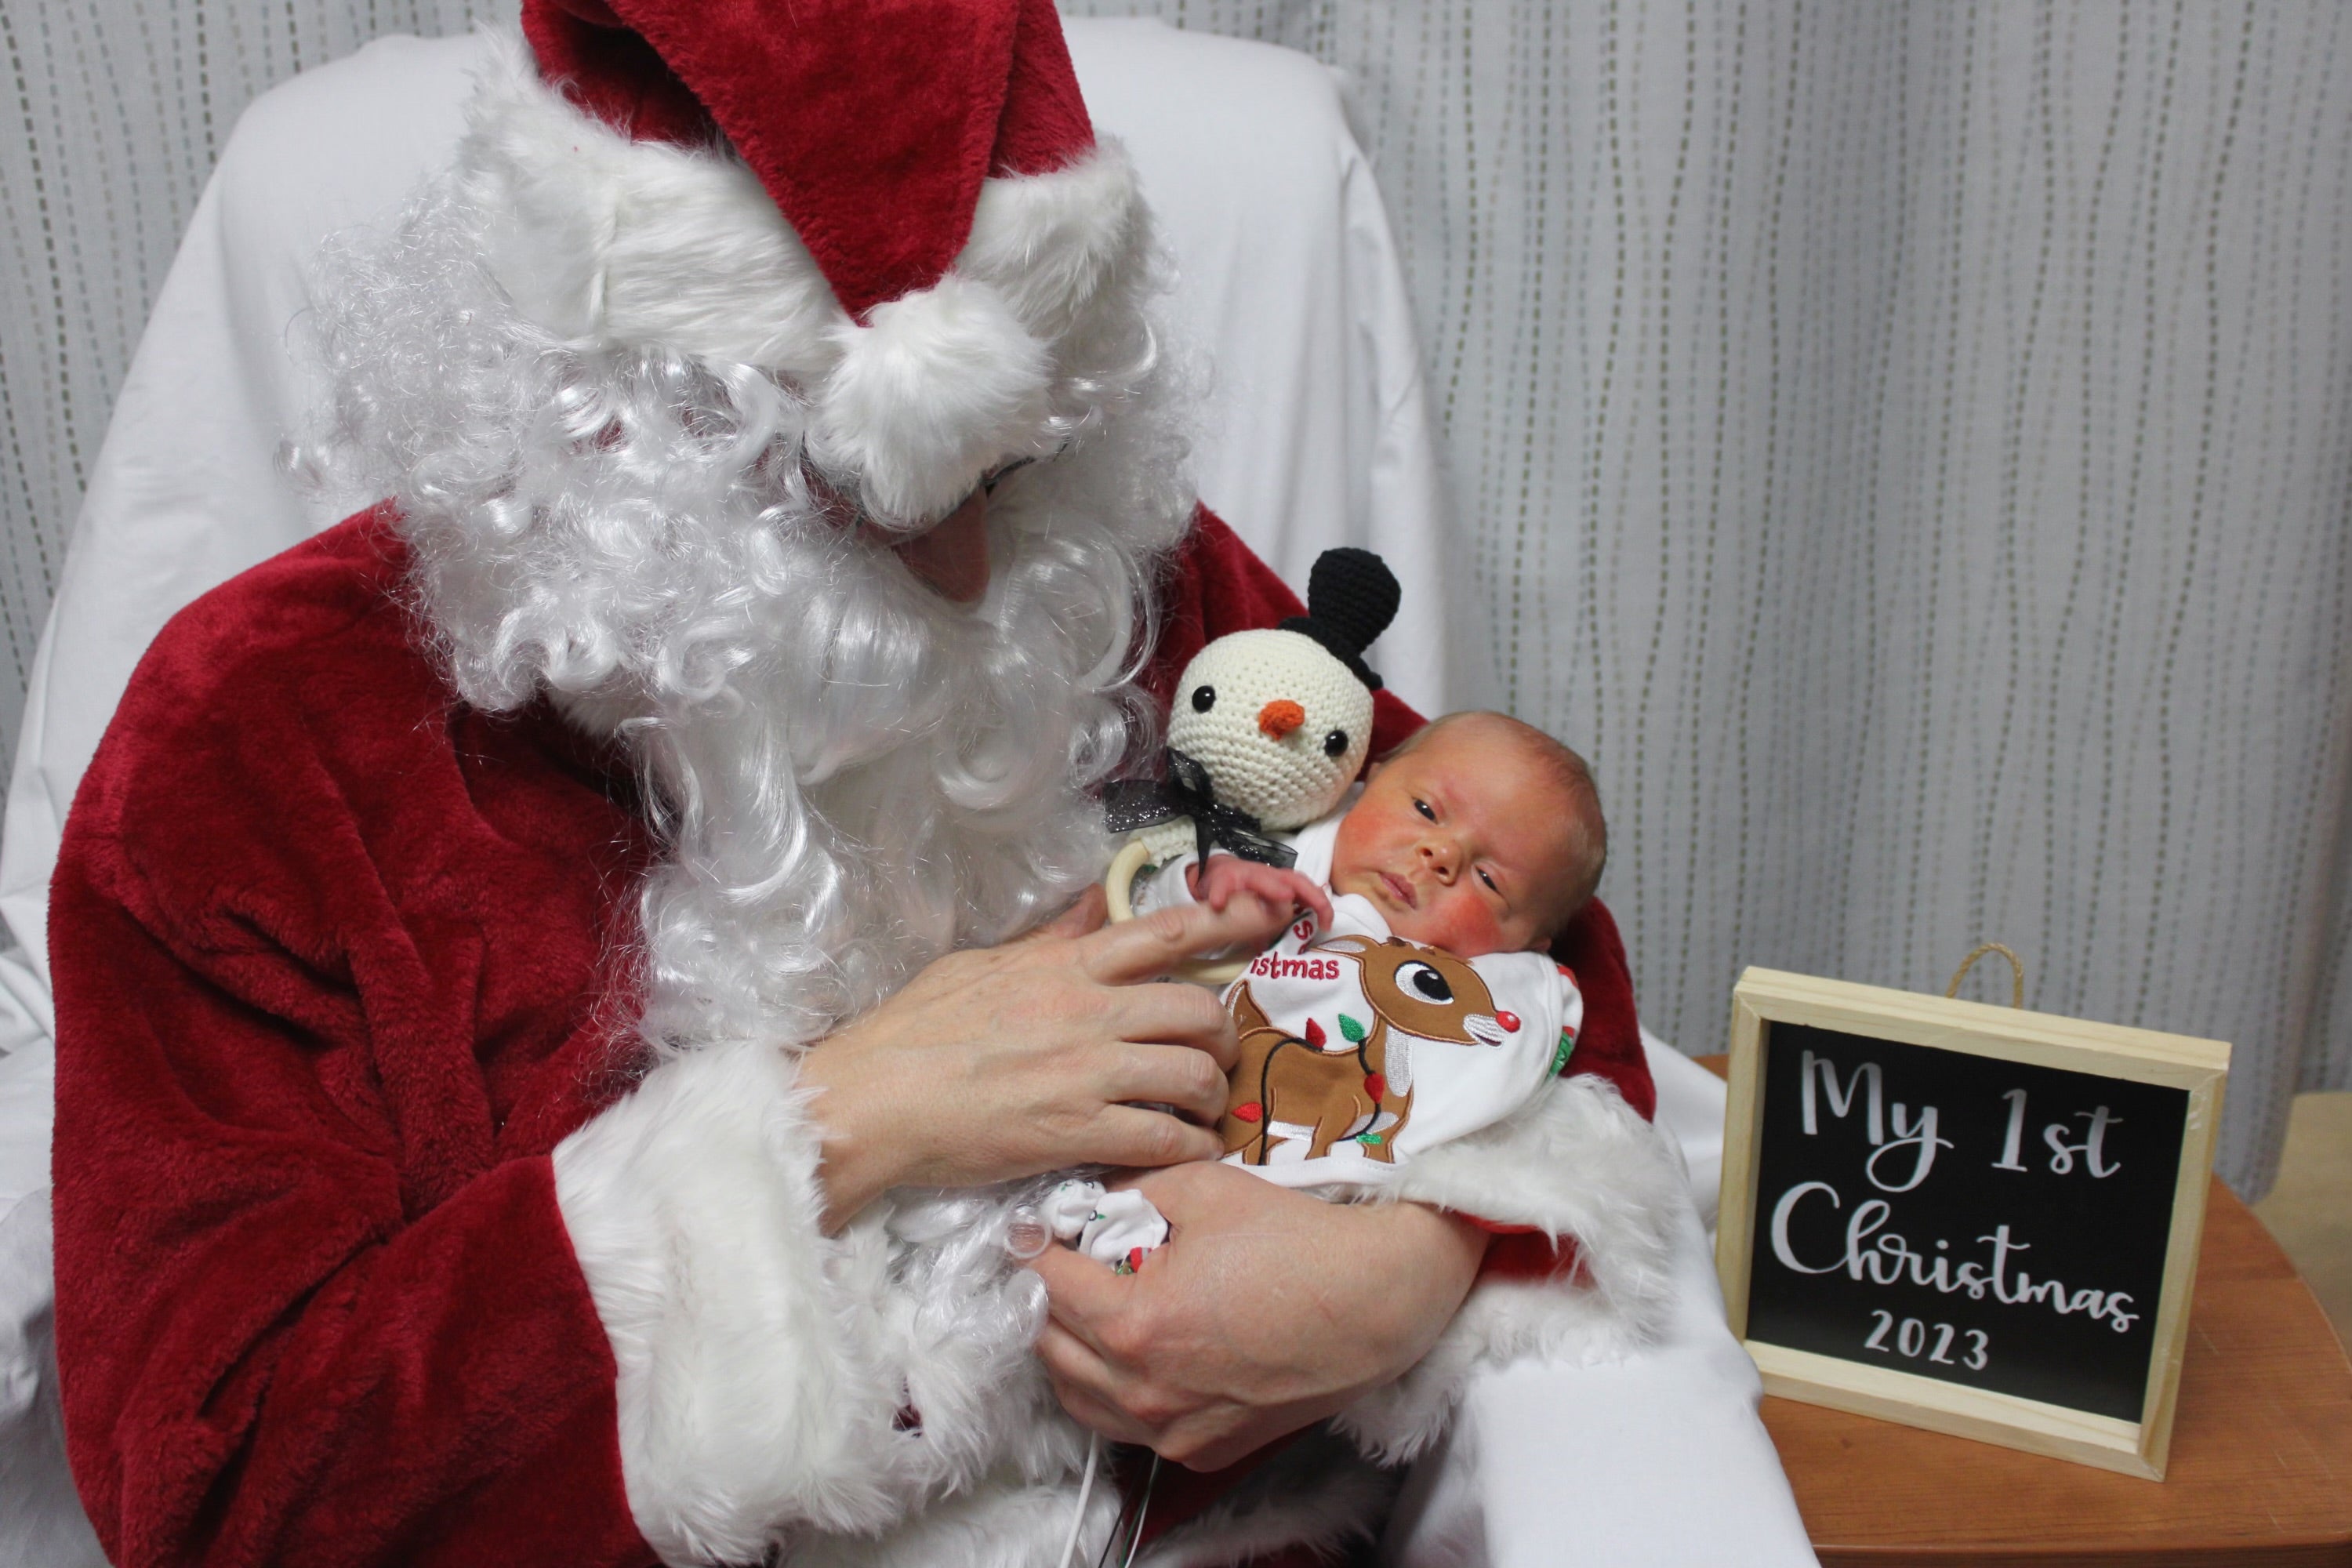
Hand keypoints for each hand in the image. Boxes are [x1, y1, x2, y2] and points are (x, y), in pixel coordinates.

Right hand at [796, 890, 1294, 1227]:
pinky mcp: (1078, 1131)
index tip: (1267, 915)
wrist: (872, 1100)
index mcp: (1063, 967)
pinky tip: (1192, 1154)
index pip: (1163, 933)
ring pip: (1192, 1074)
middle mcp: (1088, 1011)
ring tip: (1204, 1112)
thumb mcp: (980, 964)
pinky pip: (1164, 1138)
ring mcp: (1086, 1072)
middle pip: (1197, 1009)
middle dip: (1222, 1034)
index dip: (1226, 921)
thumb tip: (1094, 906)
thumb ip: (1048, 940)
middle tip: (1216, 1055)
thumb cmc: (911, 1032)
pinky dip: (1192, 1149)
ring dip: (1212, 1095)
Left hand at [1029, 1162, 1485, 1468]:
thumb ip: (1132, 1191)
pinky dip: (1114, 1390)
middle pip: (1051, 1344)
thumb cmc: (1297, 1241)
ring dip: (1070, 1349)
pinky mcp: (1202, 1448)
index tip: (1030, 1228)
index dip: (1033, 1246)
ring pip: (1079, 1395)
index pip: (1048, 1283)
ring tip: (1088, 1306)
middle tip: (1059, 1262)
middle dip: (1046, 1297)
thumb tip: (1093, 1201)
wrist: (1376, 1302)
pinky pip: (1129, 1424)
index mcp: (1135, 1323)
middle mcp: (1144, 1390)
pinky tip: (1133, 1352)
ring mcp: (1172, 1429)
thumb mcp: (1203, 1188)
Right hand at [1189, 855, 1332, 928]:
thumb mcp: (1265, 911)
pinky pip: (1222, 887)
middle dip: (1306, 892)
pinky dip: (1221, 894)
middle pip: (1293, 879)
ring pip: (1261, 878)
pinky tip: (1219, 904)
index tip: (1327, 924)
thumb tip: (1295, 946)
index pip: (1308, 890)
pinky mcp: (1222, 879)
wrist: (1216, 876)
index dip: (1321, 904)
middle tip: (1321, 909)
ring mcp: (1246, 876)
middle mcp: (1268, 877)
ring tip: (1285, 897)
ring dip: (1273, 887)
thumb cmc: (1246, 895)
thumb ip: (1279, 924)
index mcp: (1282, 885)